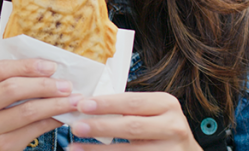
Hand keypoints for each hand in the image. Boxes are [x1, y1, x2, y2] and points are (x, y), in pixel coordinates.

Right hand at [0, 59, 81, 150]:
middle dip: (44, 85)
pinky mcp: (0, 146)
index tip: (51, 66)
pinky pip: (33, 129)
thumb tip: (49, 72)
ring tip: (72, 100)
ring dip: (54, 104)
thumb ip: (8, 85)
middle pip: (12, 88)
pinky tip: (63, 117)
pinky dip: (52, 121)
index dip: (27, 66)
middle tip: (67, 85)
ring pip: (27, 110)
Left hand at [66, 92, 199, 150]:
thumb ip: (128, 108)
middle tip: (76, 127)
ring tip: (75, 148)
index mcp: (167, 104)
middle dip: (100, 127)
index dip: (106, 104)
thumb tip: (88, 107)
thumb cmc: (160, 128)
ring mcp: (171, 150)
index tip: (82, 105)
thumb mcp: (151, 112)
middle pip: (131, 127)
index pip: (132, 102)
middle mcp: (173, 126)